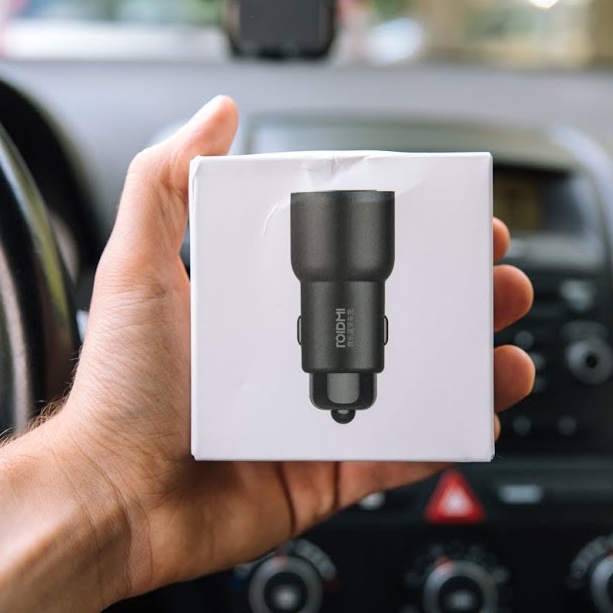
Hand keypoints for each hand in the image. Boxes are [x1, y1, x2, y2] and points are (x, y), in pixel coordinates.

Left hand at [53, 95, 535, 600]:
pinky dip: (443, 439)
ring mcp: (317, 419)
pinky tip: (477, 417)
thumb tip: (215, 113)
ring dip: (468, 368)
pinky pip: (400, 457)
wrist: (108, 499)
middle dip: (460, 301)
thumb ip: (165, 181)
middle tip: (498, 285)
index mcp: (263, 307)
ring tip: (504, 355)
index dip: (410, 241)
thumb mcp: (136, 266)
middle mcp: (296, 359)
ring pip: (414, 387)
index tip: (453, 222)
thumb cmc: (117, 389)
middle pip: (400, 319)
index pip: (354, 261)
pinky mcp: (327, 475)